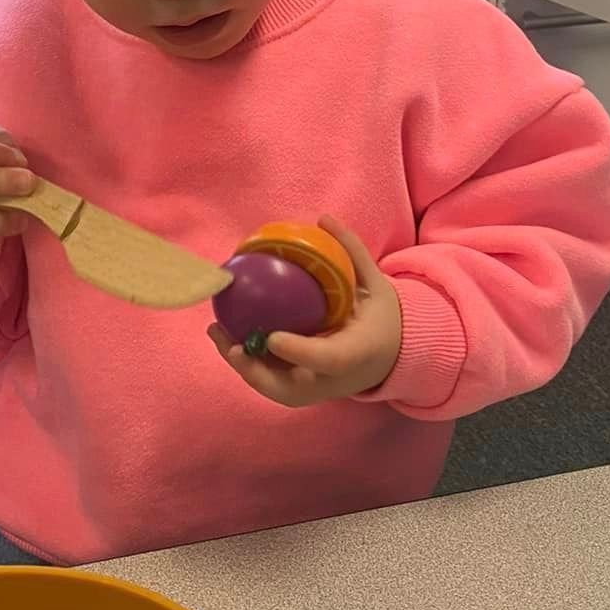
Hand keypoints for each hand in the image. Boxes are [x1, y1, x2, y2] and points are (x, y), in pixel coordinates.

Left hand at [208, 218, 401, 407]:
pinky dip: (248, 365)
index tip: (272, 337)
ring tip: (217, 333)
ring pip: (275, 390)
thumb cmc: (383, 321)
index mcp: (357, 353)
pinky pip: (272, 382)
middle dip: (256, 371)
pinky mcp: (305, 391)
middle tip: (232, 345)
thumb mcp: (377, 285)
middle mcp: (334, 379)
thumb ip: (352, 253)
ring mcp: (317, 389)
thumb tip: (324, 218)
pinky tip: (228, 338)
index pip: (328, 359)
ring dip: (243, 367)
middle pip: (291, 389)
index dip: (298, 352)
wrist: (392, 359)